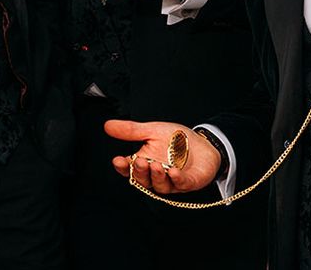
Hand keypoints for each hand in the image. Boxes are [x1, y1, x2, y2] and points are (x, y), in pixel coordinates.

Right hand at [105, 119, 220, 194]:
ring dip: (157, 176)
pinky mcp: (189, 183)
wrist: (203, 142)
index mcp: (145, 163)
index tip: (118, 160)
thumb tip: (108, 125)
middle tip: (140, 161)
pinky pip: (181, 184)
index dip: (123, 167)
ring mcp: (172, 182)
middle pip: (144, 180)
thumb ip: (132, 131)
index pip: (130, 169)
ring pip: (161, 185)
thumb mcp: (152, 131)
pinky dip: (177, 179)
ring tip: (156, 165)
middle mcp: (156, 176)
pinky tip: (173, 172)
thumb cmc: (175, 139)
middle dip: (141, 172)